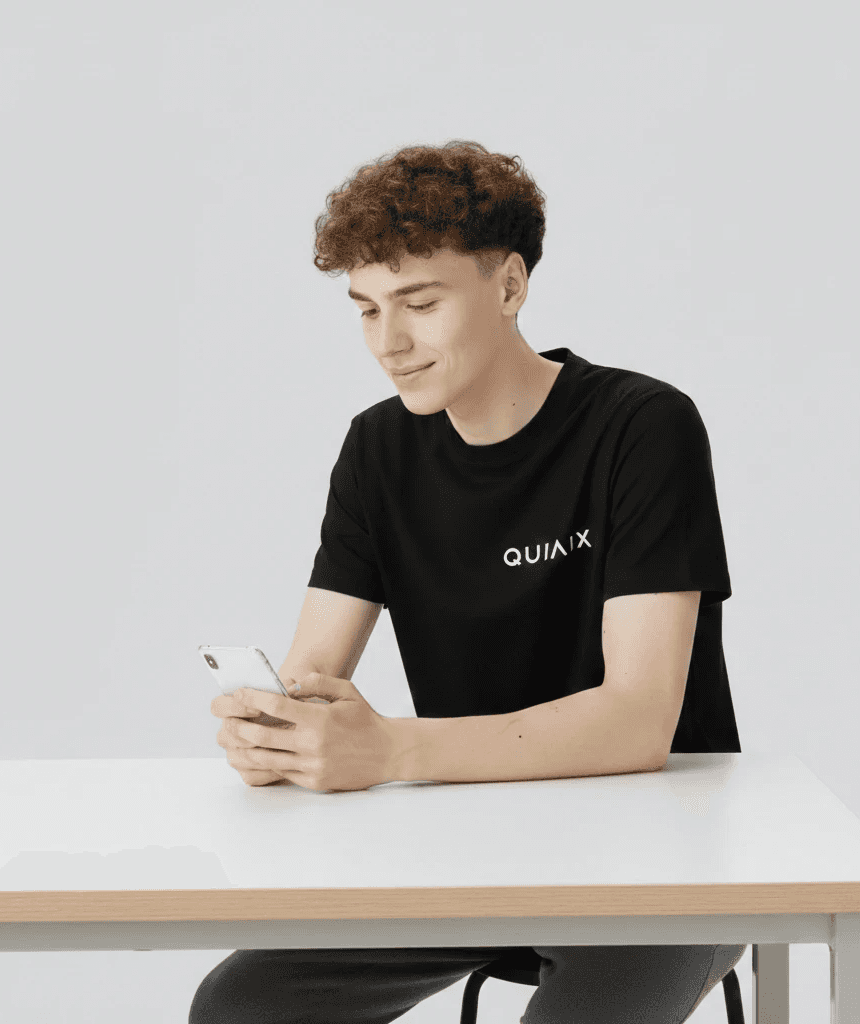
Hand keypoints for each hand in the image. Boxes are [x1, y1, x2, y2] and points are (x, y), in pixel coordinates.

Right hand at [211, 692, 289, 786]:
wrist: (303, 726)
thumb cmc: (293, 704)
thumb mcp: (294, 692)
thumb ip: (288, 686)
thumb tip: (290, 685)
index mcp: (232, 708)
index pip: (218, 706)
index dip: (234, 707)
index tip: (257, 708)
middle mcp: (230, 731)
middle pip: (225, 734)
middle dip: (247, 732)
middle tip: (270, 731)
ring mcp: (236, 753)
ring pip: (237, 756)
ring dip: (258, 752)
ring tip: (282, 748)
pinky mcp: (249, 772)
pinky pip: (251, 776)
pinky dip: (267, 771)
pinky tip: (287, 764)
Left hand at [222, 672, 398, 792]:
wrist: (388, 753)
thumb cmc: (366, 720)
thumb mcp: (347, 691)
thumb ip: (318, 682)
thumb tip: (290, 685)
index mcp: (319, 719)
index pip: (277, 707)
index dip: (254, 698)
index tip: (240, 693)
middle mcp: (313, 744)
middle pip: (263, 736)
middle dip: (240, 726)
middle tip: (227, 719)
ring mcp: (312, 766)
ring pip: (266, 759)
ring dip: (245, 749)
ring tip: (233, 739)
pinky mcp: (313, 781)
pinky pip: (281, 772)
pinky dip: (264, 763)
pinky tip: (254, 755)